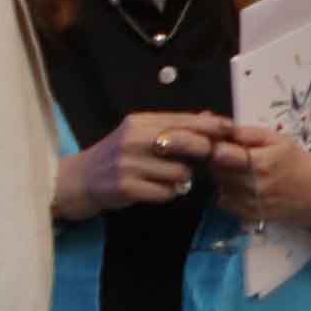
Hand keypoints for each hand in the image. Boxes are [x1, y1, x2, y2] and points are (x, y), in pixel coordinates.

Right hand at [61, 111, 232, 221]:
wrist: (80, 179)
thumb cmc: (117, 155)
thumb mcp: (141, 133)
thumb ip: (174, 126)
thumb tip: (210, 116)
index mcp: (140, 122)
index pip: (185, 120)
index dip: (212, 126)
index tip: (230, 130)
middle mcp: (134, 139)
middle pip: (189, 144)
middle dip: (203, 152)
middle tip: (204, 159)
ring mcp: (129, 164)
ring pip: (181, 173)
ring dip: (181, 179)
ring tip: (166, 178)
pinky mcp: (126, 188)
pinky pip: (166, 193)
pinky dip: (167, 194)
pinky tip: (155, 190)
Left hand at [220, 128, 310, 228]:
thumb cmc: (299, 162)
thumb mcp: (278, 139)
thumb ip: (248, 133)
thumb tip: (221, 128)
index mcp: (259, 162)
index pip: (219, 153)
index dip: (215, 146)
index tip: (220, 142)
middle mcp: (252, 185)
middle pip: (216, 170)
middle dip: (218, 161)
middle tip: (232, 156)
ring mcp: (250, 204)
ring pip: (219, 186)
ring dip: (223, 177)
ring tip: (241, 171)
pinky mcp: (249, 216)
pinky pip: (224, 202)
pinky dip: (228, 193)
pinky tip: (243, 187)